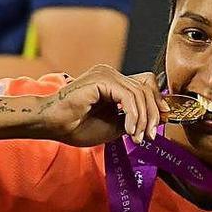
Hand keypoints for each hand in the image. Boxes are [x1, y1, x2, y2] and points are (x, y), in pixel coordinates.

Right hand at [35, 64, 168, 145]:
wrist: (51, 125)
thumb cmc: (77, 126)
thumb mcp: (115, 125)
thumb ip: (135, 118)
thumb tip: (160, 118)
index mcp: (115, 83)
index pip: (146, 86)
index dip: (157, 103)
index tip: (160, 124)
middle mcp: (112, 74)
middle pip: (146, 89)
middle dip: (152, 115)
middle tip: (149, 136)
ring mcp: (106, 74)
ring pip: (139, 94)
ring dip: (142, 119)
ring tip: (137, 137)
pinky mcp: (102, 79)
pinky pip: (128, 97)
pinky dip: (132, 115)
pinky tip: (129, 130)